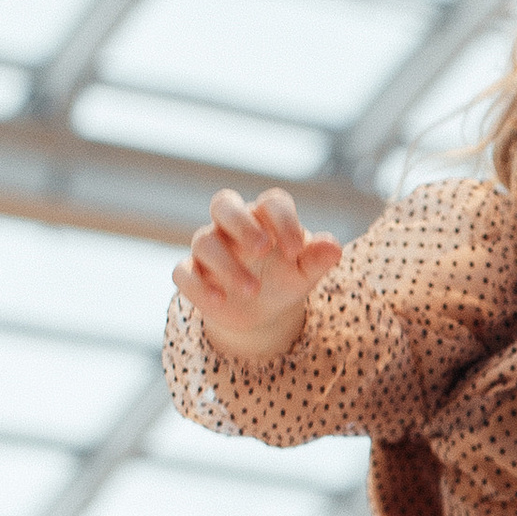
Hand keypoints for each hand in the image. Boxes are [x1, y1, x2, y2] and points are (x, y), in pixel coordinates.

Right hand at [171, 188, 342, 364]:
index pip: (271, 203)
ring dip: (228, 265)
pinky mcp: (193, 275)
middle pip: (224, 204)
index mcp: (265, 217)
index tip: (297, 250)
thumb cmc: (286, 279)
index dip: (283, 220)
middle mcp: (232, 226)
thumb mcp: (306, 273)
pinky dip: (199, 287)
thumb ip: (318, 259)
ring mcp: (210, 248)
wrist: (263, 312)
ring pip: (204, 241)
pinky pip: (183, 273)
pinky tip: (220, 302)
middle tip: (264, 249)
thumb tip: (333, 247)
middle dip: (242, 224)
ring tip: (253, 290)